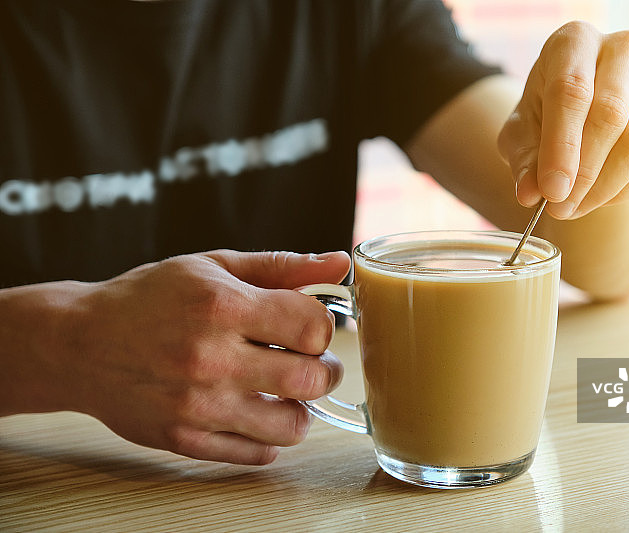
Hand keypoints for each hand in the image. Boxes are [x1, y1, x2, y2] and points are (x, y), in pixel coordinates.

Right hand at [0, 250, 350, 464]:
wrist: (79, 343)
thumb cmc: (150, 298)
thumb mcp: (214, 266)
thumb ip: (282, 266)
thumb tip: (340, 263)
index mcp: (222, 306)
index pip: (312, 326)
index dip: (322, 327)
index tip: (309, 328)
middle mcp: (211, 358)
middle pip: (311, 379)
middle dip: (325, 371)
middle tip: (312, 363)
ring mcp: (198, 405)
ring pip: (291, 425)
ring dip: (301, 409)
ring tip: (285, 391)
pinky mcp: (185, 440)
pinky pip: (256, 453)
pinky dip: (269, 437)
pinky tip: (255, 412)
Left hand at [498, 21, 628, 218]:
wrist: (580, 114)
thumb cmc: (544, 116)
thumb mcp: (521, 133)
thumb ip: (524, 161)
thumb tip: (530, 194)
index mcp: (575, 42)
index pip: (571, 91)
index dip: (561, 147)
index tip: (551, 191)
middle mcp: (623, 50)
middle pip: (610, 115)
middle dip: (583, 172)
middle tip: (559, 207)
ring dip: (604, 186)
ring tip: (573, 208)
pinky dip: (625, 191)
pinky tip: (597, 199)